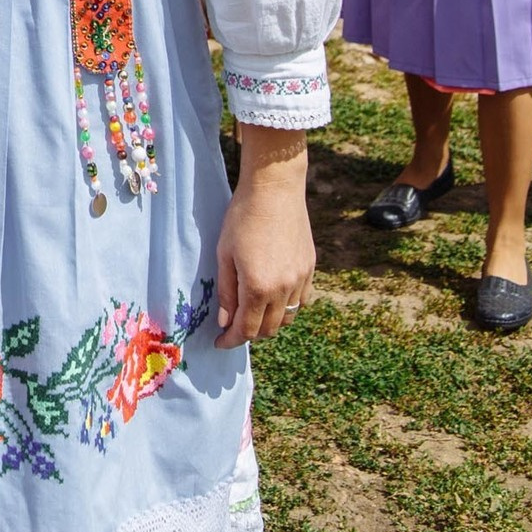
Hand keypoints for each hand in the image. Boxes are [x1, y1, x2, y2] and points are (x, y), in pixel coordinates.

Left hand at [216, 129, 314, 346]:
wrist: (275, 189)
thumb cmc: (242, 217)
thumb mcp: (224, 254)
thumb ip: (226, 292)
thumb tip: (225, 322)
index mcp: (258, 287)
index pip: (247, 329)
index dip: (231, 340)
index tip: (220, 342)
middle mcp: (284, 288)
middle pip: (269, 329)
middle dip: (249, 333)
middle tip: (233, 327)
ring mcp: (301, 279)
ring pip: (288, 317)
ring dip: (270, 322)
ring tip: (253, 312)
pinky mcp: (311, 268)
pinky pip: (301, 300)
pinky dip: (287, 306)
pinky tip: (273, 296)